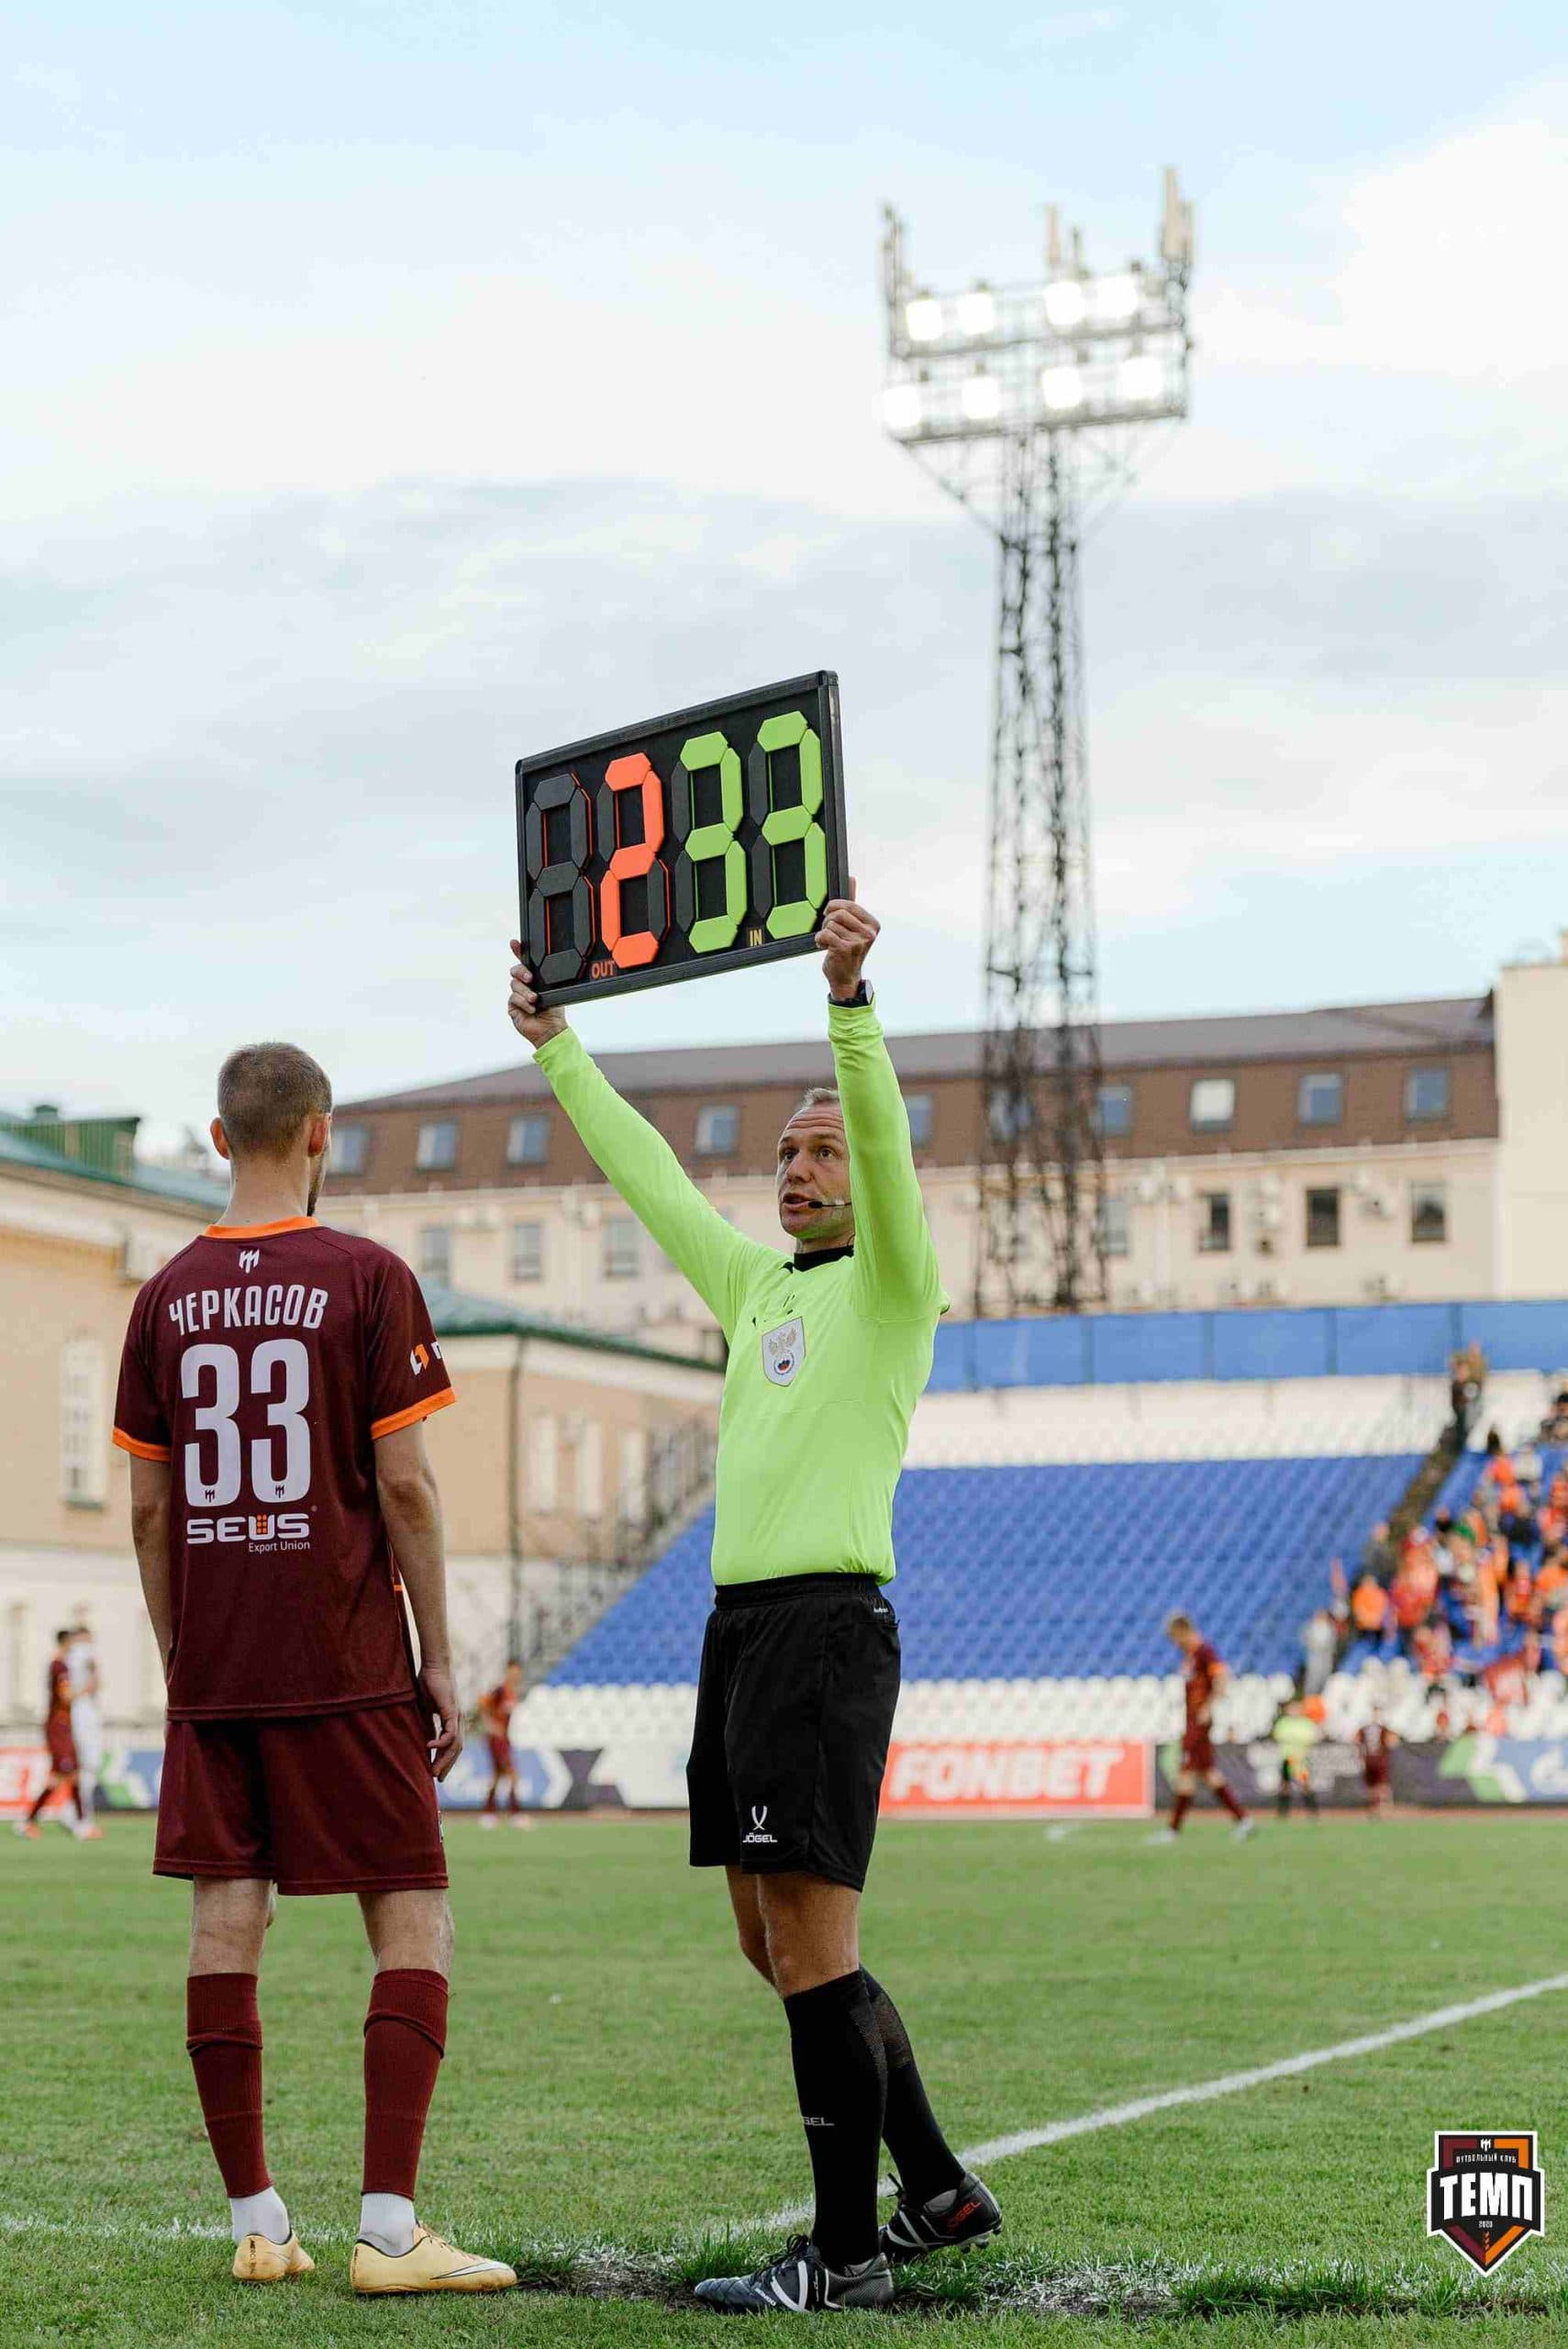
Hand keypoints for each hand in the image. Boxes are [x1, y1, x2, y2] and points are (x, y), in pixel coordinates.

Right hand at [419, 1661, 463, 1781]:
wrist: (434, 1665)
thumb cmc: (428, 1684)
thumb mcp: (425, 1709)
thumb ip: (426, 1724)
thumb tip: (422, 1740)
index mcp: (452, 1720)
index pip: (452, 1745)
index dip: (445, 1760)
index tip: (436, 1772)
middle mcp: (458, 1720)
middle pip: (457, 1749)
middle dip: (447, 1765)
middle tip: (437, 1780)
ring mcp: (457, 1716)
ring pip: (455, 1745)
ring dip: (444, 1760)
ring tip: (433, 1771)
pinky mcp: (452, 1711)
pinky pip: (450, 1733)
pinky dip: (441, 1743)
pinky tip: (429, 1748)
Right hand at [508, 940, 566, 1047]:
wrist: (551, 1029)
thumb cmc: (554, 1011)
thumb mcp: (552, 991)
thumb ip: (546, 979)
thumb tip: (543, 969)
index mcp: (535, 979)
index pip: (524, 962)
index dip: (518, 951)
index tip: (514, 942)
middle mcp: (524, 985)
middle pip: (516, 970)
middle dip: (522, 972)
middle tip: (530, 978)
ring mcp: (517, 995)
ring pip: (515, 985)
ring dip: (525, 992)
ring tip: (535, 1000)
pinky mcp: (512, 1006)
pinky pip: (514, 998)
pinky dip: (523, 1003)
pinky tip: (532, 1009)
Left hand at [816, 878, 878, 999]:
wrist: (845, 977)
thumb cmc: (847, 950)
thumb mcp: (852, 926)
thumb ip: (852, 904)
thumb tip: (852, 879)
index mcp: (873, 924)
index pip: (849, 905)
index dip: (834, 908)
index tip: (831, 916)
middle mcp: (869, 933)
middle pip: (838, 913)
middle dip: (828, 921)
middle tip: (829, 931)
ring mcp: (858, 942)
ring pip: (830, 924)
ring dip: (824, 932)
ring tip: (829, 942)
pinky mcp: (845, 949)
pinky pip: (824, 934)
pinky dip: (820, 940)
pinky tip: (825, 947)